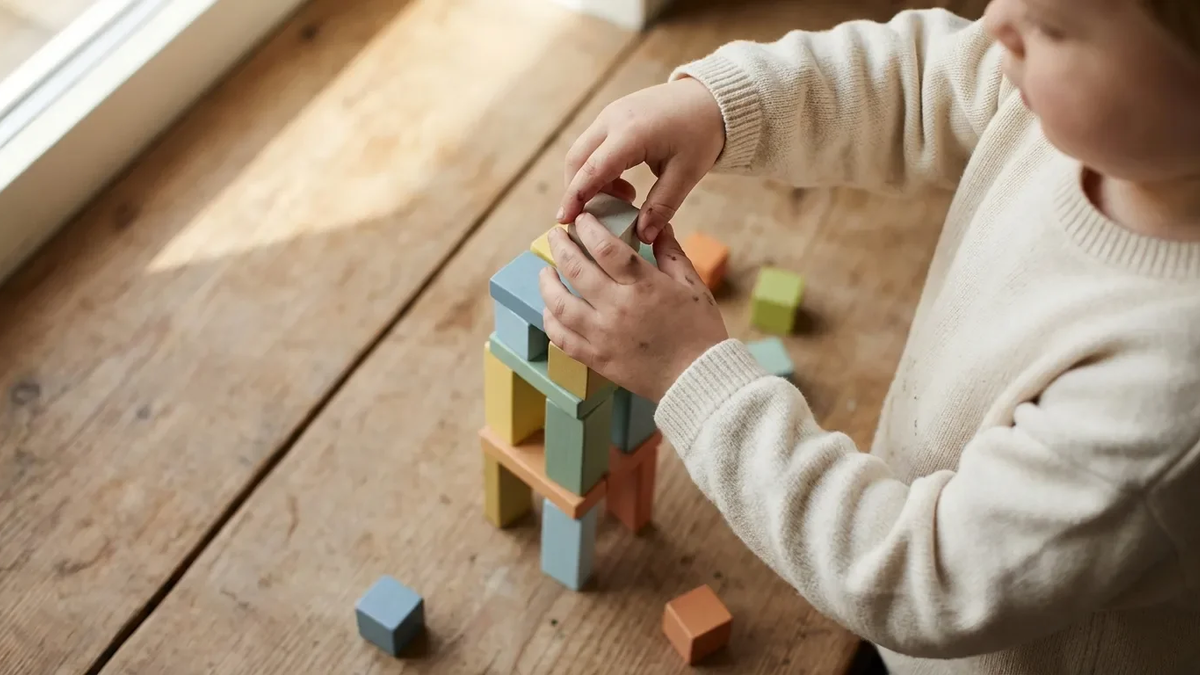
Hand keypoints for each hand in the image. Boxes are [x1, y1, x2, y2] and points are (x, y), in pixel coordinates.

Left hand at [538, 213, 728, 402]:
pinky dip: (550, 321)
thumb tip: (658, 226)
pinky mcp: (595, 358)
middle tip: (555, 236)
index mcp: (642, 286)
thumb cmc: (699, 331)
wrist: (697, 379)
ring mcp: (602, 335)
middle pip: (575, 269)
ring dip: (547, 283)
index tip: (580, 219)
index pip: (604, 247)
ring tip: (546, 272)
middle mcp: (616, 308)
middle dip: (560, 246)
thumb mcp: (693, 285)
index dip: (587, 228)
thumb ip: (671, 253)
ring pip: (559, 303)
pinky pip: (561, 338)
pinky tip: (550, 310)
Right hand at [557, 78, 724, 244]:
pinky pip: (593, 145)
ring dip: (589, 180)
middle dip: (576, 191)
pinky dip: (597, 169)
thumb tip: (643, 237)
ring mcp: (610, 113)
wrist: (711, 98)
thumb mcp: (686, 174)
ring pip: (582, 152)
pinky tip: (623, 184)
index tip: (563, 221)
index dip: (575, 198)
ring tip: (621, 200)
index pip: (591, 170)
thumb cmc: (702, 133)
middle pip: (576, 159)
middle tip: (589, 219)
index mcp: (631, 134)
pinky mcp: (613, 115)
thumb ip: (662, 206)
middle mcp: (613, 119)